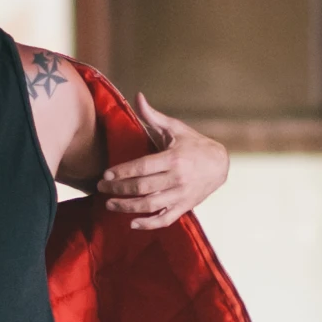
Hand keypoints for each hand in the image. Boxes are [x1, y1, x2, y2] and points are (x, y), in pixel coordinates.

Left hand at [98, 95, 227, 228]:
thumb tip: (138, 96)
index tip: (105, 175)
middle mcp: (177, 178)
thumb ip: (153, 116)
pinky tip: (132, 223)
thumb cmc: (194, 144)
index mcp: (173, 158)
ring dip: (127, 207)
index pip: (142, 167)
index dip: (121, 172)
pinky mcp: (184, 206)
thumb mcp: (175, 128)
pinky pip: (165, 219)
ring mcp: (181, 195)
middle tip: (101, 188)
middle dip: (118, 190)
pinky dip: (149, 224)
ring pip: (150, 205)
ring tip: (109, 204)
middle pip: (142, 187)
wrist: (220, 164)